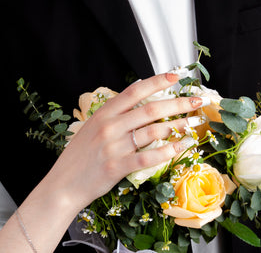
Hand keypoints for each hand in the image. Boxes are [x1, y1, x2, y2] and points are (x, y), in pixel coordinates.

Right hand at [49, 73, 207, 207]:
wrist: (63, 184)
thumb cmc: (79, 156)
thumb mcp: (91, 127)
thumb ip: (114, 113)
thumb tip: (138, 95)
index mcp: (104, 113)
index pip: (135, 91)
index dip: (158, 81)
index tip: (177, 75)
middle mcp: (110, 127)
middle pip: (151, 109)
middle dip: (179, 103)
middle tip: (197, 101)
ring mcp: (114, 147)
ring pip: (154, 132)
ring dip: (178, 126)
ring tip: (194, 123)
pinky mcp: (118, 167)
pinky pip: (149, 157)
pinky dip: (168, 151)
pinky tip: (181, 146)